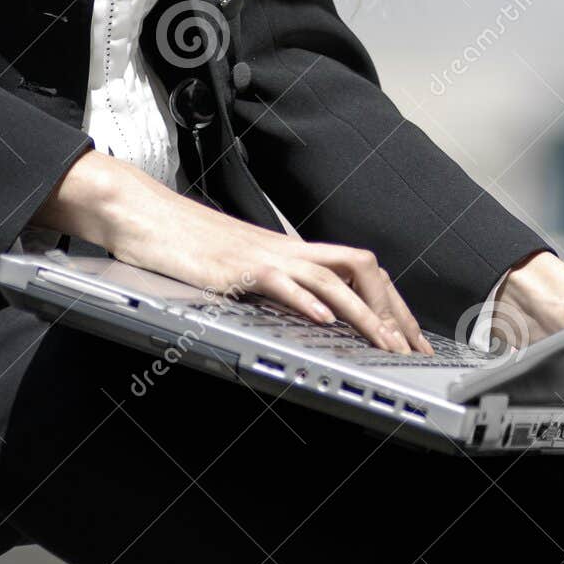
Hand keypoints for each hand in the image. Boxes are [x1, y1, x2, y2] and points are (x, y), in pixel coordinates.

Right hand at [34, 149, 433, 354]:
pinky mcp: (239, 268)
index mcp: (293, 252)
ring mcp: (266, 256)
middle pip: (362, 267)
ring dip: (365, 313)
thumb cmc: (190, 244)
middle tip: (415, 347)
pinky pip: (281, 282)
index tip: (414, 336)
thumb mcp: (245, 269)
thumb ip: (276, 286)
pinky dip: (307, 301)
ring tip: (387, 343)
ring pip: (332, 277)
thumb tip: (308, 311)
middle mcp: (289, 250)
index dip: (392, 303)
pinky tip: (325, 321)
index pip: (360, 269)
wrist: (147, 217)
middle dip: (394, 309)